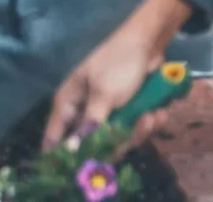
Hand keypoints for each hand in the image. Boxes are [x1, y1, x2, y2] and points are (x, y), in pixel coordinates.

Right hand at [42, 23, 166, 154]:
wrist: (148, 43)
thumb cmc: (118, 63)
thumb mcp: (104, 95)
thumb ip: (89, 125)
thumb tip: (71, 150)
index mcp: (69, 102)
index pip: (54, 135)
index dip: (61, 155)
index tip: (77, 169)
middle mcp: (84, 111)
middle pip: (92, 145)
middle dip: (118, 141)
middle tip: (136, 128)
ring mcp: (106, 112)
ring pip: (117, 139)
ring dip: (138, 131)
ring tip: (152, 115)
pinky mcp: (126, 111)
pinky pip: (133, 129)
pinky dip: (147, 122)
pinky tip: (158, 111)